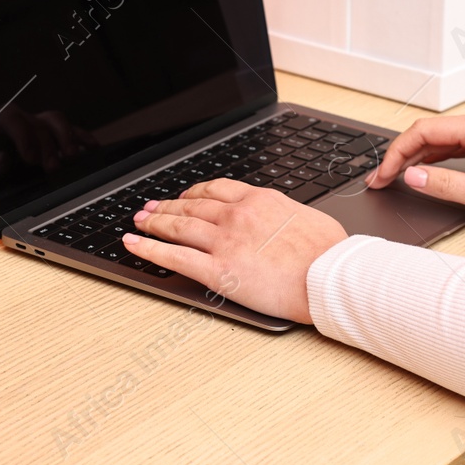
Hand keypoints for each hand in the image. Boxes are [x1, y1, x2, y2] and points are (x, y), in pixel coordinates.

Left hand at [123, 179, 346, 323]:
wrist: (330, 276)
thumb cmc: (328, 252)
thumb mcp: (306, 217)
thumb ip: (284, 214)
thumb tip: (282, 219)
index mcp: (259, 200)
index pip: (216, 189)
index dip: (194, 191)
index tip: (185, 195)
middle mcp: (236, 215)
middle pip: (192, 205)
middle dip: (168, 205)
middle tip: (151, 207)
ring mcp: (224, 241)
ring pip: (179, 226)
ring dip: (154, 222)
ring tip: (139, 222)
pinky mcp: (217, 270)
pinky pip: (175, 257)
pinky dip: (149, 250)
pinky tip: (134, 245)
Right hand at [367, 110, 464, 229]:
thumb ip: (447, 184)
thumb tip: (412, 175)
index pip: (425, 131)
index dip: (397, 154)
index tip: (382, 175)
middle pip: (430, 131)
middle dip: (402, 154)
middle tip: (382, 179)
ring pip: (443, 137)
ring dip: (418, 155)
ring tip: (397, 177)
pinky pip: (459, 144)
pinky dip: (437, 156)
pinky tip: (425, 170)